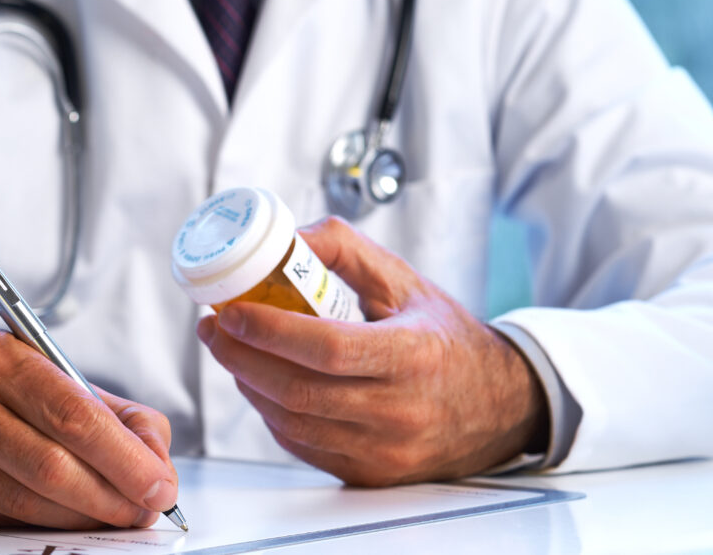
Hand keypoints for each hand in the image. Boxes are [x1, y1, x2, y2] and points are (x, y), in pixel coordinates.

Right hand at [0, 331, 177, 528]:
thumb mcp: (40, 373)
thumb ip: (107, 411)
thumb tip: (155, 457)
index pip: (73, 415)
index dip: (125, 459)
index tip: (160, 484)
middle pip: (52, 467)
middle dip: (112, 497)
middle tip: (144, 510)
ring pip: (26, 505)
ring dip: (82, 519)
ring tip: (112, 516)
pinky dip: (38, 529)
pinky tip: (60, 520)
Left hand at [197, 216, 546, 485]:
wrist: (498, 407)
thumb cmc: (446, 339)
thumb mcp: (407, 282)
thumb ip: (346, 251)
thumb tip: (288, 237)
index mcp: (412, 355)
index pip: (326, 348)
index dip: (268, 331)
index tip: (229, 311)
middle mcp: (399, 409)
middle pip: (297, 390)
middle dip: (239, 357)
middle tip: (214, 328)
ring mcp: (384, 449)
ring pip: (292, 422)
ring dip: (249, 385)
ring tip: (232, 351)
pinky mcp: (370, 474)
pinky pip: (303, 445)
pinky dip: (272, 413)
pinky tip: (262, 384)